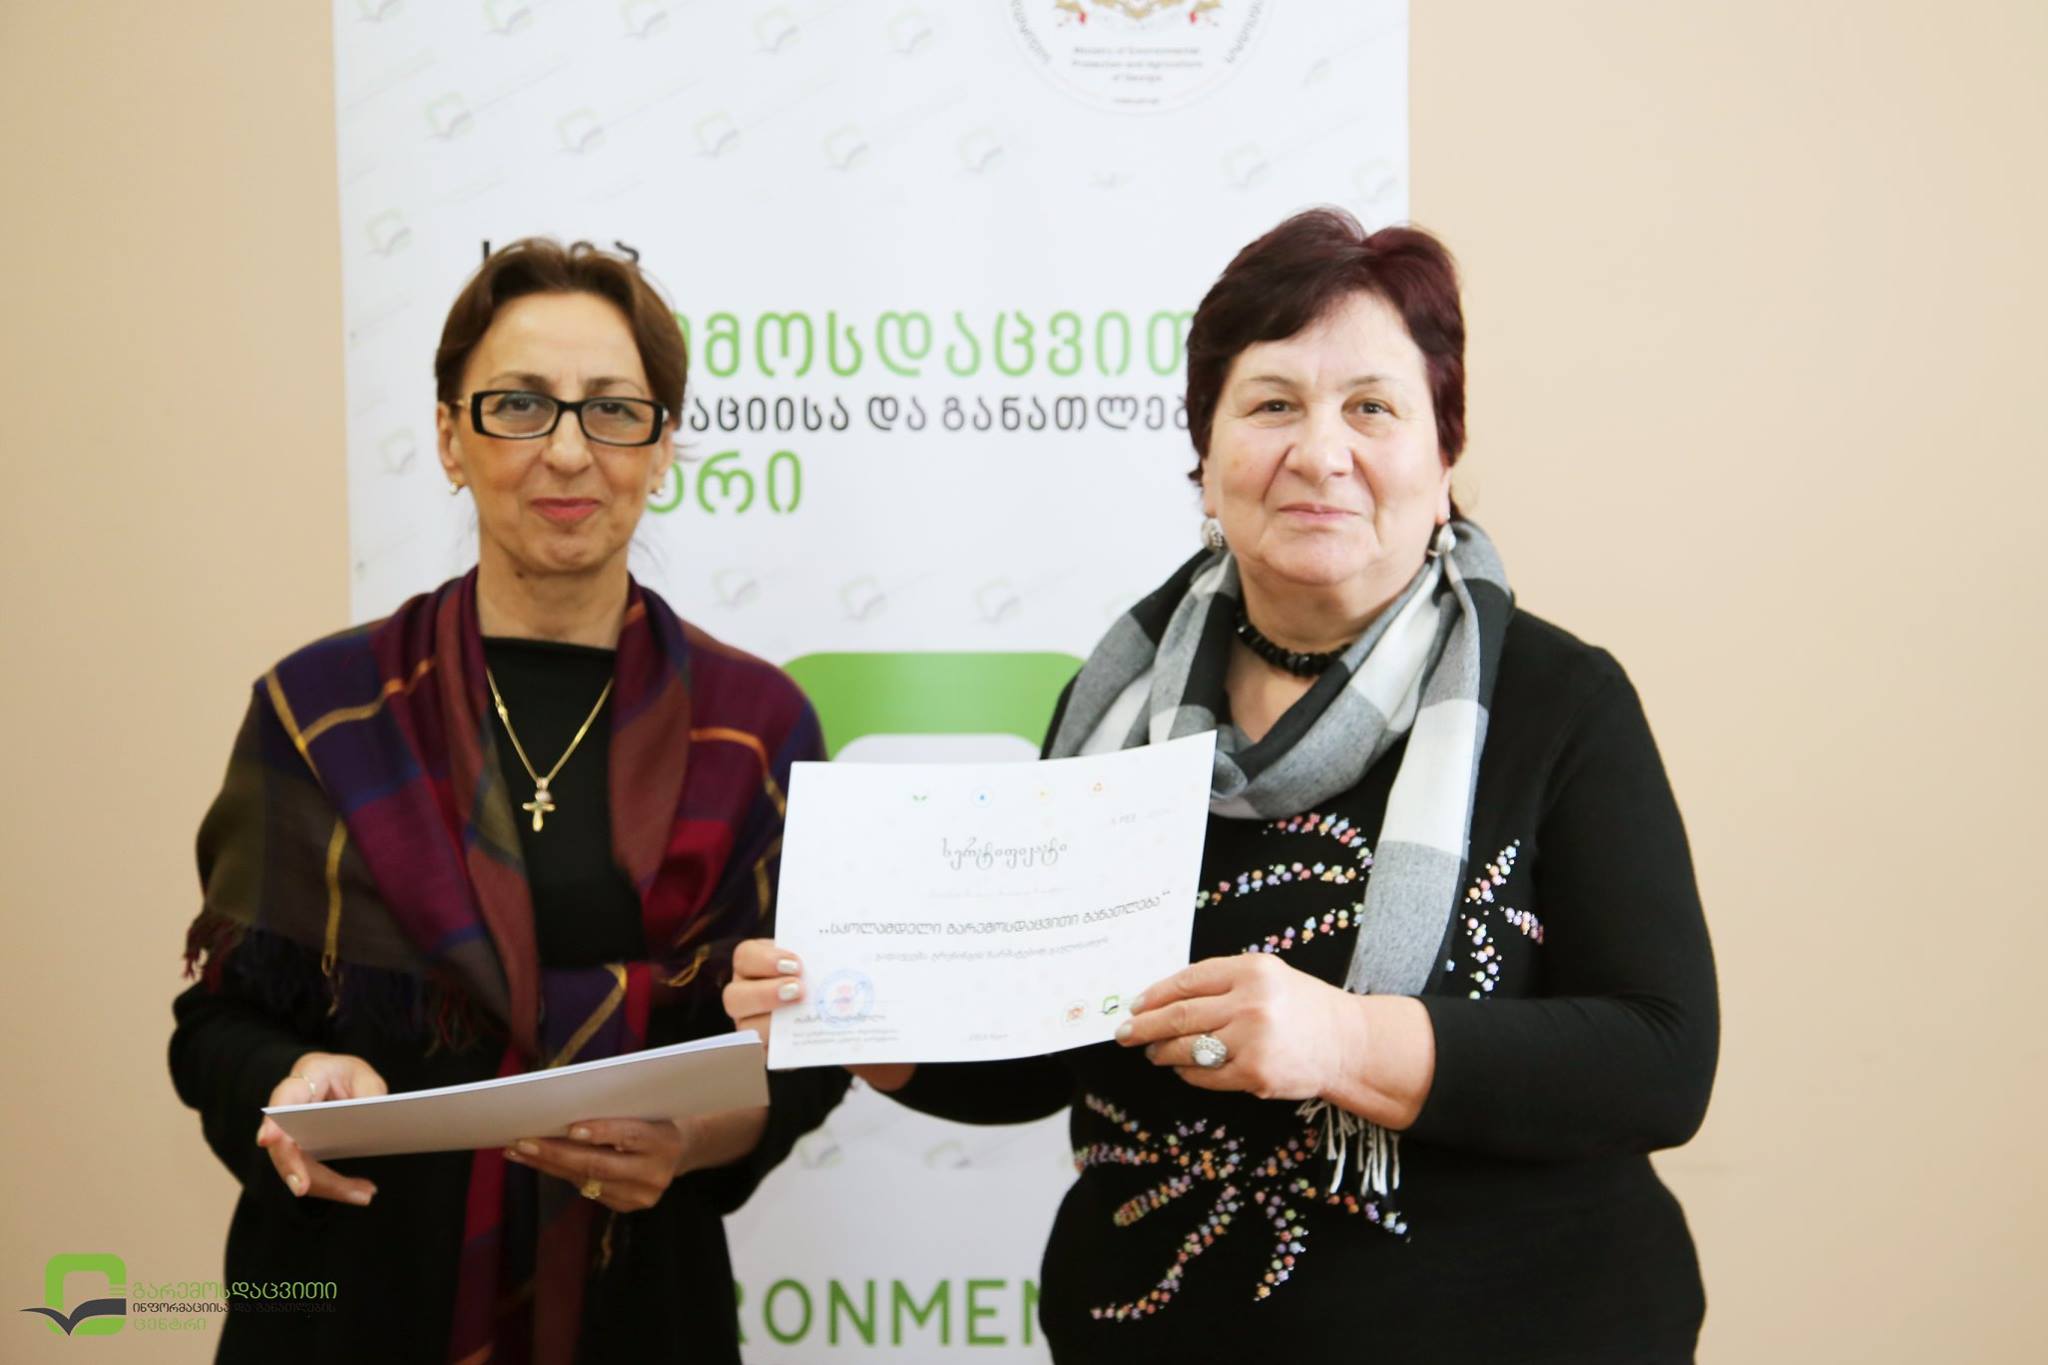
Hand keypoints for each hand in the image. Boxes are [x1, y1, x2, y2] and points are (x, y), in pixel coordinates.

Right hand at [255, 1052, 387, 1203]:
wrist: (333, 1081)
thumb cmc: (344, 1075)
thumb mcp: (362, 1075)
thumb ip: (368, 1091)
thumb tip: (371, 1119)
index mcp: (303, 1079)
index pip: (283, 1098)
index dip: (273, 1120)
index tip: (267, 1139)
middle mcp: (288, 1110)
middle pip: (283, 1143)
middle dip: (292, 1168)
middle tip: (302, 1189)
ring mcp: (289, 1135)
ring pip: (297, 1165)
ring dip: (327, 1185)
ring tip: (363, 1194)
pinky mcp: (299, 1153)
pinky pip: (310, 1173)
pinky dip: (335, 1186)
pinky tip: (362, 1192)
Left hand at [503, 1118, 690, 1212]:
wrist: (677, 1149)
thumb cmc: (652, 1117)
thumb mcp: (645, 1109)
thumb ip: (616, 1112)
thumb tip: (565, 1113)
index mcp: (666, 1142)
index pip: (632, 1136)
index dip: (602, 1132)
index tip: (570, 1128)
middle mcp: (656, 1173)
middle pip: (601, 1165)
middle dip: (557, 1153)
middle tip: (524, 1141)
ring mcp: (642, 1195)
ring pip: (588, 1180)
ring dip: (549, 1165)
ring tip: (520, 1150)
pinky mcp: (628, 1206)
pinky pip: (587, 1190)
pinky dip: (561, 1174)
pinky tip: (539, 1162)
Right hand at [721, 938, 912, 1092]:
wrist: (836, 1007)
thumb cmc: (823, 972)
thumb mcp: (822, 958)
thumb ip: (826, 955)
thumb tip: (852, 952)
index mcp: (754, 963)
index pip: (745, 956)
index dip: (765, 959)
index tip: (796, 964)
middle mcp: (745, 994)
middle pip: (734, 996)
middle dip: (765, 993)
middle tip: (798, 990)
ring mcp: (751, 1024)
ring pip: (746, 1028)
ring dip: (771, 1023)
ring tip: (801, 1015)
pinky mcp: (765, 1049)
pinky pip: (763, 1055)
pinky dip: (782, 1049)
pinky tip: (805, 1043)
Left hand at [1118, 953, 1359, 1100]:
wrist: (1348, 1044)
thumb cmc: (1302, 1007)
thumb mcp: (1268, 976)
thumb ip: (1221, 981)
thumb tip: (1163, 997)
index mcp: (1251, 970)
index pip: (1186, 981)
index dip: (1154, 995)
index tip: (1134, 1006)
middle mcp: (1250, 1003)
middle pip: (1179, 1016)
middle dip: (1143, 1027)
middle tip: (1123, 1034)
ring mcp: (1252, 1042)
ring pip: (1187, 1048)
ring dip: (1162, 1052)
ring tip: (1152, 1052)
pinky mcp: (1255, 1076)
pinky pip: (1204, 1076)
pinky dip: (1187, 1073)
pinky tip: (1182, 1068)